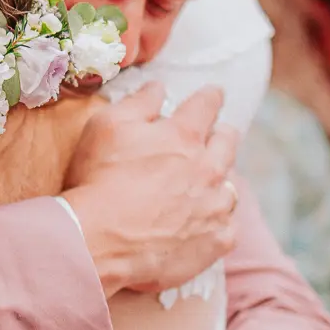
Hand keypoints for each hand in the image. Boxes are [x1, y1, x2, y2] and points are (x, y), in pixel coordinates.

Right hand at [63, 85, 238, 295]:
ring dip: (220, 181)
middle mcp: (209, 168)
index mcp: (184, 135)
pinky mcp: (215, 242)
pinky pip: (228, 228)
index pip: (207, 104)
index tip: (213, 94)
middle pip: (228, 142)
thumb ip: (137, 102)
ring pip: (231, 186)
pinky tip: (205, 224)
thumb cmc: (98, 180)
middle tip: (215, 136)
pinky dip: (218, 223)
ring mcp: (215, 207)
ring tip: (207, 185)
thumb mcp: (106, 127)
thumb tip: (158, 87)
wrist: (99, 242)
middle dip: (222, 135)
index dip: (210, 97)